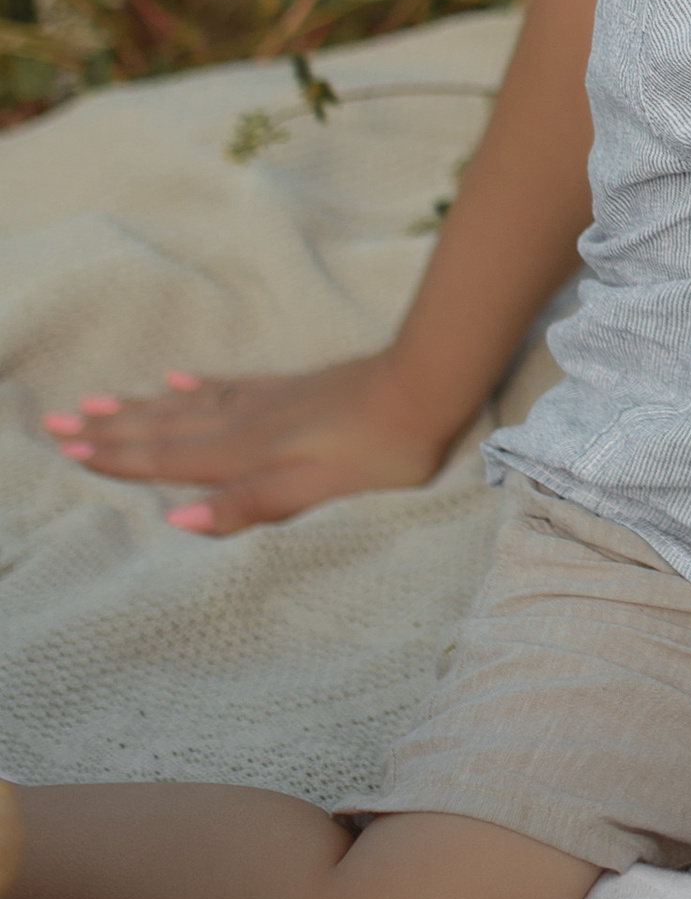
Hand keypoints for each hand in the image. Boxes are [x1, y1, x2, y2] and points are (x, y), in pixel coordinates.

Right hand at [30, 350, 461, 533]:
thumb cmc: (380, 450)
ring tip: (97, 400)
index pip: (169, 459)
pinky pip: (230, 386)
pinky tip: (178, 376)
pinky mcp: (293, 389)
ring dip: (141, 406)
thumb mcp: (315, 490)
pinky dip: (197, 384)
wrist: (426, 385)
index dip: (118, 457)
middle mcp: (247, 424)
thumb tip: (177, 522)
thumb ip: (248, 504)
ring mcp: (269, 402)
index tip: (69, 449)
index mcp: (247, 455)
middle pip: (166, 429)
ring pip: (189, 405)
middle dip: (110, 429)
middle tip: (56, 423)